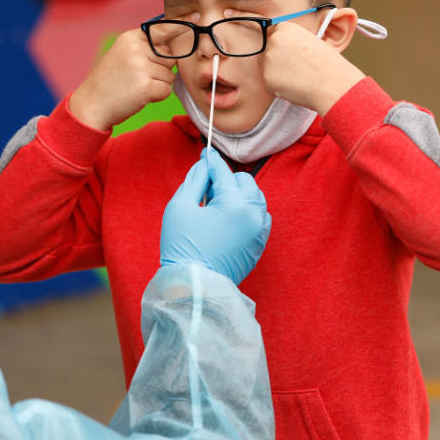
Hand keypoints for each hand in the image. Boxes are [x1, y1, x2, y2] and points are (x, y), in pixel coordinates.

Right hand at [69, 27, 176, 130]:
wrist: (91, 105)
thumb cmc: (109, 81)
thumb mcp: (121, 54)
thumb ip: (144, 46)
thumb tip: (175, 37)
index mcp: (130, 38)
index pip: (164, 28)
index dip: (181, 27)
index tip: (194, 20)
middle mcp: (136, 49)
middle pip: (170, 56)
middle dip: (162, 69)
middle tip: (140, 77)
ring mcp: (141, 68)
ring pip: (170, 75)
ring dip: (159, 84)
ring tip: (136, 87)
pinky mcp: (146, 87)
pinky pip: (167, 90)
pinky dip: (157, 96)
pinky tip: (139, 96)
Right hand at [160, 149, 270, 284]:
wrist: (194, 286)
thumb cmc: (182, 246)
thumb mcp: (180, 206)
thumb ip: (195, 180)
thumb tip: (205, 165)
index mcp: (235, 205)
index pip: (224, 173)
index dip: (211, 162)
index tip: (205, 154)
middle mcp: (254, 215)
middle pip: (245, 181)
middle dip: (227, 179)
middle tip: (206, 186)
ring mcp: (260, 231)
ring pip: (255, 198)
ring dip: (239, 193)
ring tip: (216, 202)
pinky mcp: (259, 244)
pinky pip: (259, 216)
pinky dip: (247, 210)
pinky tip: (228, 216)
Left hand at [224, 8, 365, 115]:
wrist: (332, 83)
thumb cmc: (326, 65)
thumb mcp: (311, 42)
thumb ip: (290, 40)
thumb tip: (274, 41)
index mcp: (287, 28)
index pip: (261, 22)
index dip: (241, 17)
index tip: (226, 14)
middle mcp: (275, 40)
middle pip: (264, 50)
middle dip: (274, 59)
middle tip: (296, 66)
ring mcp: (269, 58)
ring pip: (265, 66)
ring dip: (277, 73)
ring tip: (298, 75)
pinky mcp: (267, 76)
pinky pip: (267, 81)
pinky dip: (278, 86)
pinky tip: (293, 84)